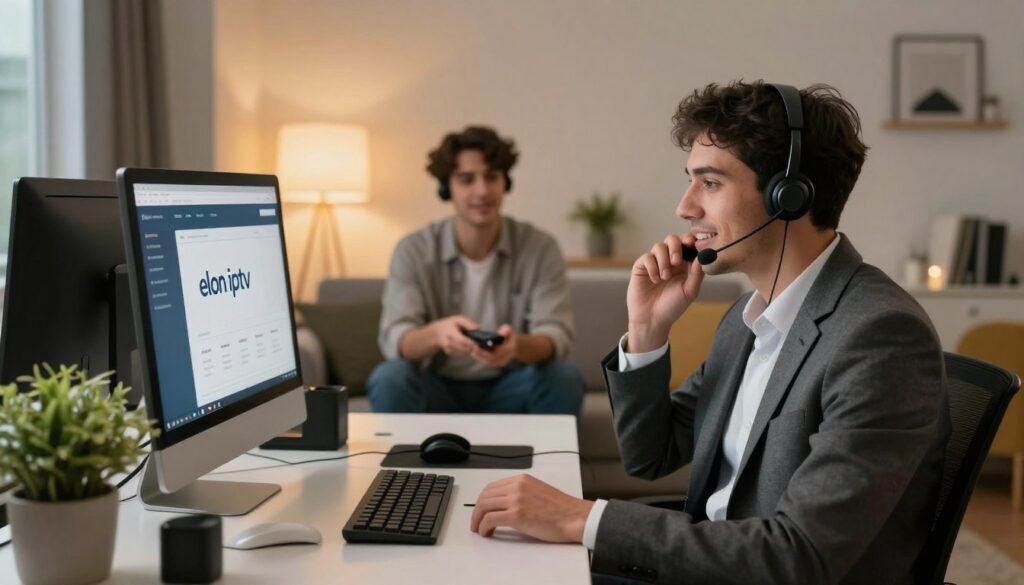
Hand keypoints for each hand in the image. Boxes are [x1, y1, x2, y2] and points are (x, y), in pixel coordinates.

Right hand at [431, 315, 479, 356]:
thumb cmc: (449, 325)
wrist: (437, 332)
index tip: (478, 342)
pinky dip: (466, 351)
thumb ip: (467, 323)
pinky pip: (461, 354)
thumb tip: (477, 327)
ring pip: (463, 353)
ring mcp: (448, 348)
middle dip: (472, 348)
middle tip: (478, 344)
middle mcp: (448, 342)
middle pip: (463, 348)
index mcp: (450, 333)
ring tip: (474, 345)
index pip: (462, 341)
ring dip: (470, 350)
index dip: (471, 343)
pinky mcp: (450, 352)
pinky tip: (468, 347)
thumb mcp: (458, 319)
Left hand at [469, 324, 516, 367]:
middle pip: (490, 359)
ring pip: (488, 362)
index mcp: (509, 349)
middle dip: (480, 354)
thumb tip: (501, 334)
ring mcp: (501, 362)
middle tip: (471, 349)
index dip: (484, 351)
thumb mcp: (508, 330)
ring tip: (471, 351)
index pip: (495, 353)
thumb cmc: (509, 336)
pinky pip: (487, 362)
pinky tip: (474, 353)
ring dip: (479, 357)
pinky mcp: (497, 363)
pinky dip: (480, 358)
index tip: (476, 346)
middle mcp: (506, 358)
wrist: (514, 345)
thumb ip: (506, 330)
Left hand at [470, 474, 593, 542]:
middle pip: (485, 496)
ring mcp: (516, 500)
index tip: (480, 509)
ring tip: (479, 529)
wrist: (574, 517)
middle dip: (476, 510)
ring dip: (477, 520)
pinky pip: (490, 519)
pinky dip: (484, 527)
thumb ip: (521, 493)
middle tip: (476, 521)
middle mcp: (517, 486)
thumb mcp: (538, 492)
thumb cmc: (562, 509)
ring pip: (484, 507)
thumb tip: (506, 504)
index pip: (492, 487)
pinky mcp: (516, 515)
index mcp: (522, 480)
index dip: (483, 500)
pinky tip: (487, 532)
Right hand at [627, 233, 703, 351]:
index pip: (688, 244)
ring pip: (659, 246)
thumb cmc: (672, 306)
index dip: (690, 240)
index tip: (692, 243)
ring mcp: (654, 262)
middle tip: (676, 261)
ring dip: (663, 260)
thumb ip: (697, 273)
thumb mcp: (689, 291)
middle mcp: (669, 260)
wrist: (652, 319)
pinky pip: (647, 257)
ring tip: (664, 277)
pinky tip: (655, 280)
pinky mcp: (641, 266)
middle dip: (675, 247)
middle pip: (672, 239)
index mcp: (684, 264)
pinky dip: (652, 267)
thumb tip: (703, 255)